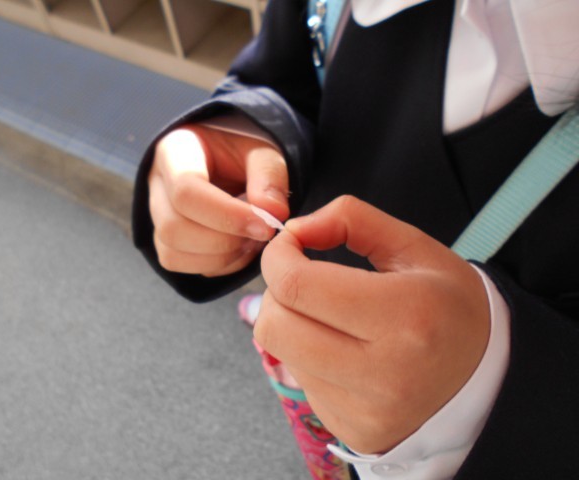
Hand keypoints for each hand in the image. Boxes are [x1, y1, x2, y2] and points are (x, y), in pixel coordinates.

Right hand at [148, 125, 288, 275]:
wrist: (229, 165)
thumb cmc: (243, 156)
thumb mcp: (263, 152)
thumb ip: (270, 176)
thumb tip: (273, 212)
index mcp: (176, 151)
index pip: (186, 190)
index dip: (227, 215)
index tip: (266, 226)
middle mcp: (156, 184)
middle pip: (173, 227)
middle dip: (224, 241)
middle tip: (262, 233)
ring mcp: (156, 215)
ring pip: (172, 252)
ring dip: (222, 256)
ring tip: (253, 239)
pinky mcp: (164, 241)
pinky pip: (180, 265)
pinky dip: (216, 266)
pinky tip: (239, 249)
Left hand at [255, 195, 489, 452]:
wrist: (486, 378)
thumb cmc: (447, 304)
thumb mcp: (414, 246)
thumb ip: (351, 220)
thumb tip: (293, 230)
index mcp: (405, 315)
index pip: (297, 285)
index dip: (277, 256)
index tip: (289, 244)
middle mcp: (384, 373)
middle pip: (274, 326)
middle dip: (276, 291)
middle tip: (303, 278)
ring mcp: (367, 411)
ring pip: (281, 354)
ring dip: (292, 324)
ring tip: (330, 316)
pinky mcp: (354, 432)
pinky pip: (302, 383)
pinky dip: (309, 357)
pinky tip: (343, 351)